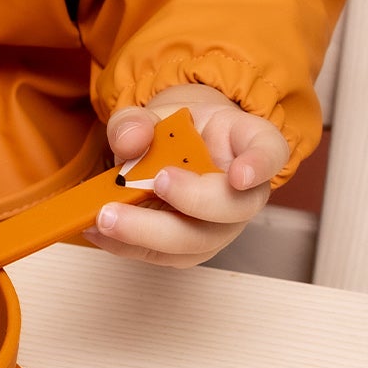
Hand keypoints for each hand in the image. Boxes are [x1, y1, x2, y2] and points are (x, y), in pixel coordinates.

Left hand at [91, 81, 289, 267]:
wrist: (171, 150)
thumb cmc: (176, 130)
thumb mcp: (154, 112)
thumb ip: (137, 122)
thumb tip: (129, 141)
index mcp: (248, 143)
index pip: (269, 152)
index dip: (259, 165)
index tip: (239, 175)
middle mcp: (244, 191)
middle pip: (232, 208)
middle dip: (191, 201)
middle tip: (153, 182)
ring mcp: (220, 225)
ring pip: (198, 242)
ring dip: (149, 233)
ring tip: (106, 217)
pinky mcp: (190, 247)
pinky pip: (165, 255)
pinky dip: (127, 244)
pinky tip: (98, 230)